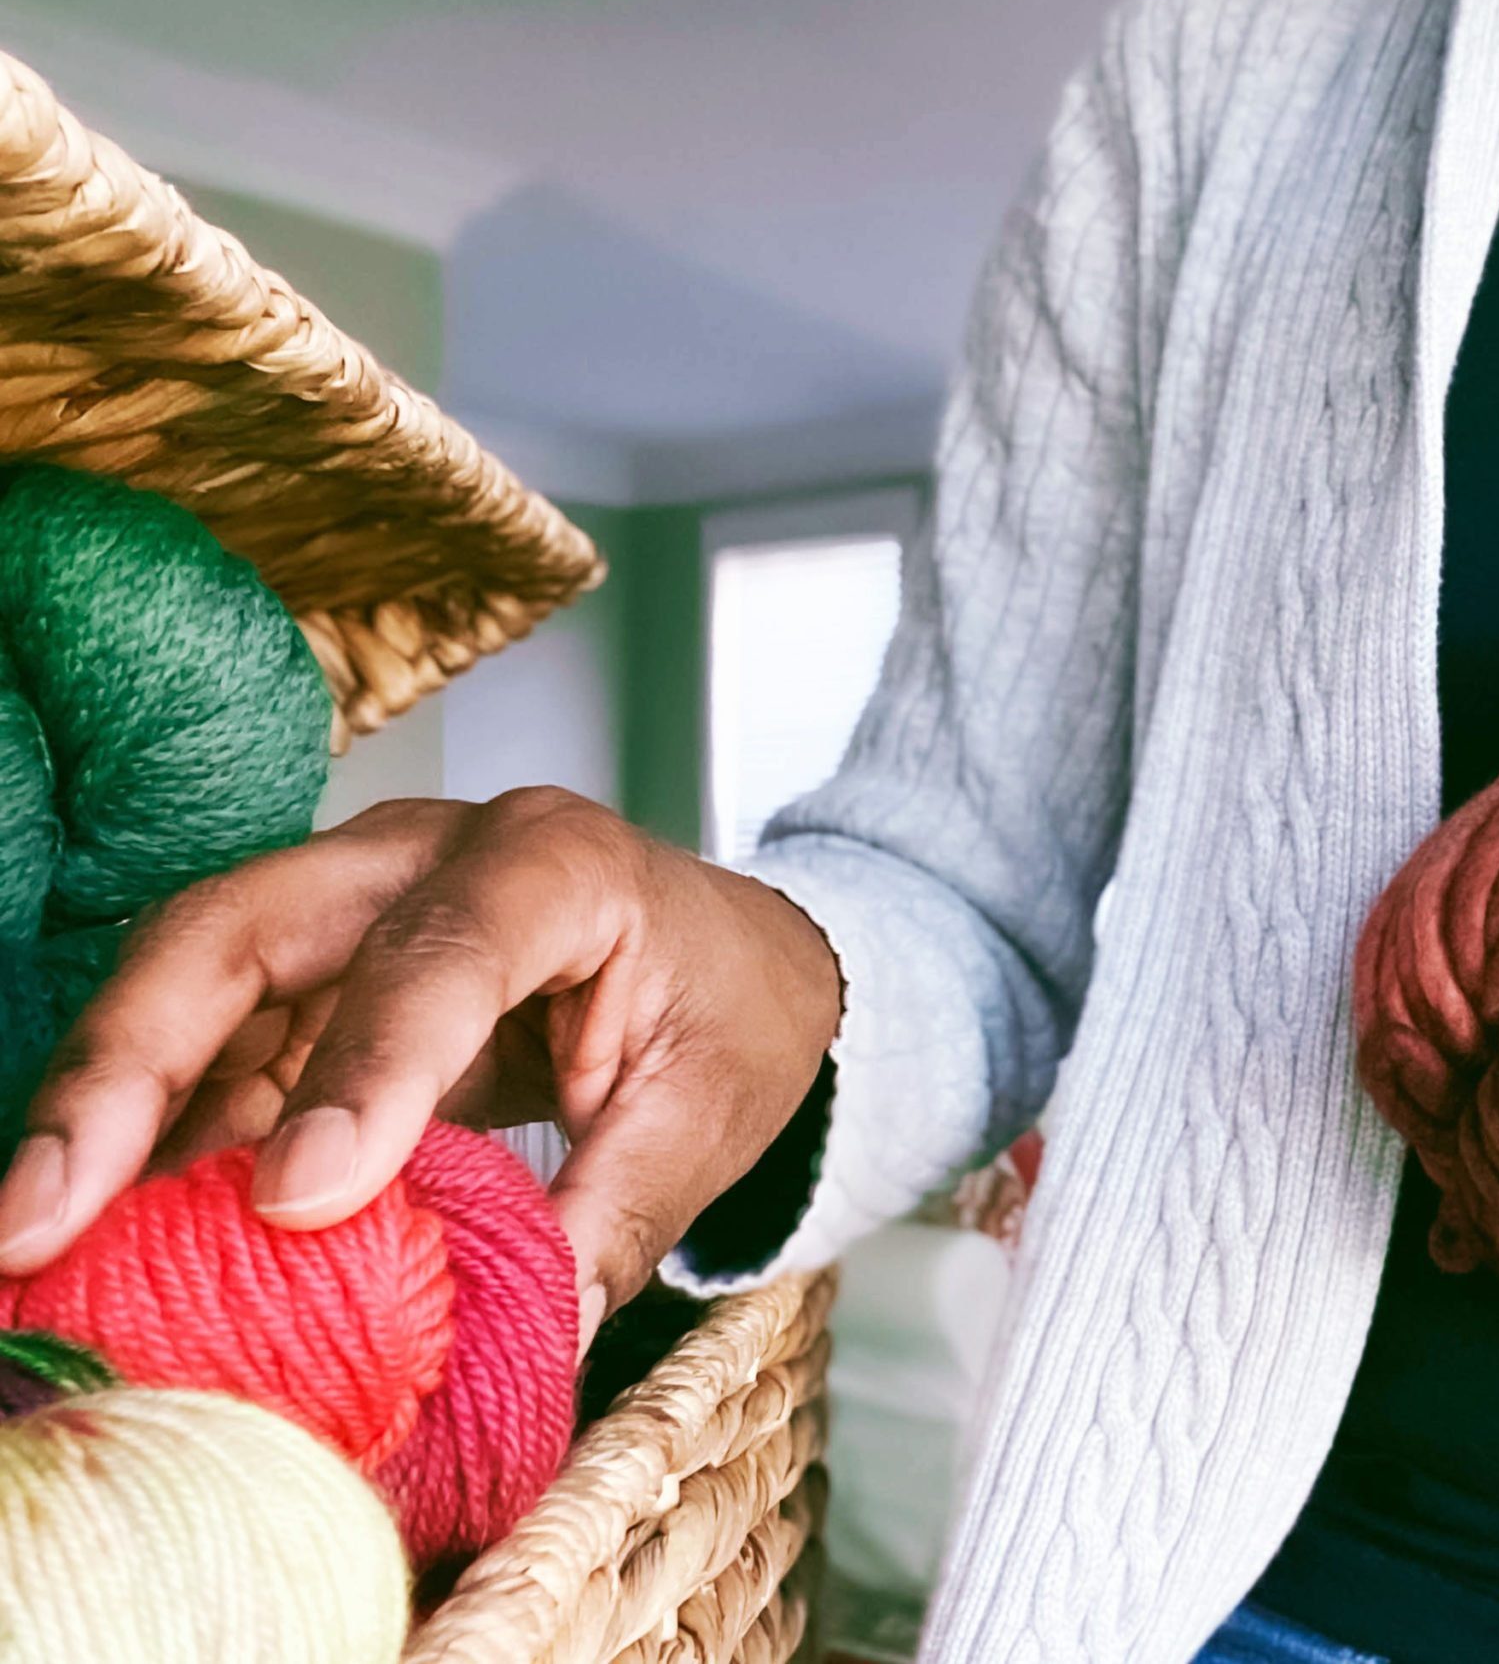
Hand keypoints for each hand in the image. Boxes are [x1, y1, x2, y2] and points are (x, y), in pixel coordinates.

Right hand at [0, 790, 842, 1345]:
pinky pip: (209, 1052)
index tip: (301, 1201)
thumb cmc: (727, 1007)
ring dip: (102, 1116)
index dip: (363, 1072)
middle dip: (129, 1065)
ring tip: (36, 1247)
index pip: (440, 954)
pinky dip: (152, 1146)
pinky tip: (108, 1238)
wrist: (733, 958)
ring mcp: (347, 908)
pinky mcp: (308, 978)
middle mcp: (424, 858)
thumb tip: (531, 1337)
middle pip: (242, 929)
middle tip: (48, 1213)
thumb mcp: (711, 1108)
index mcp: (556, 864)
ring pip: (188, 985)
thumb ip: (620, 1213)